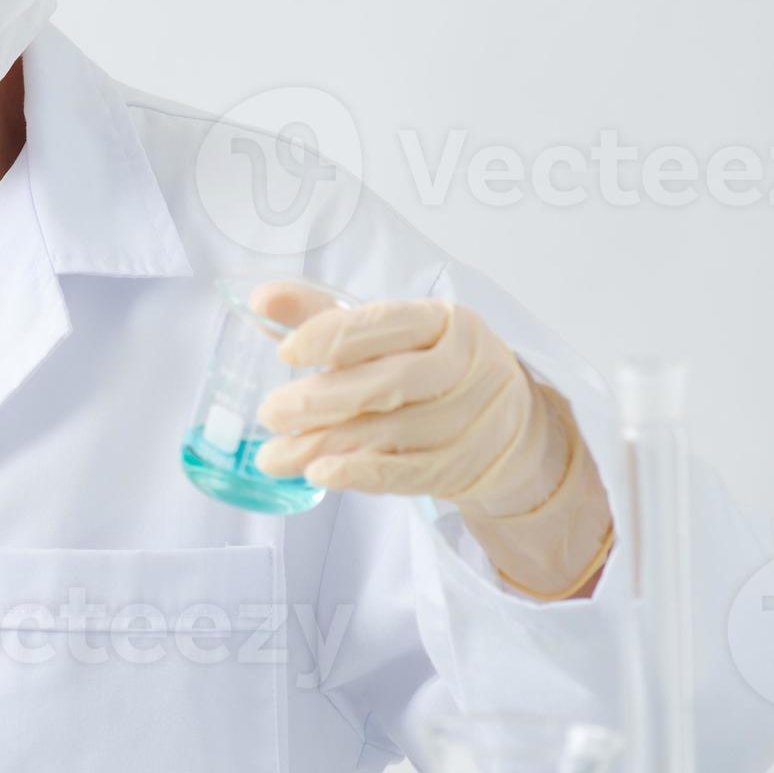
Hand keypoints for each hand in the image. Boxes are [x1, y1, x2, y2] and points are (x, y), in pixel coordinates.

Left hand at [248, 284, 610, 599]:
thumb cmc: (435, 371)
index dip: (332, 337)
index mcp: (444, 321)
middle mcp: (464, 366)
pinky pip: (407, 472)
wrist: (510, 430)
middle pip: (389, 382)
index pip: (386, 323)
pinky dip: (360, 473)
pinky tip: (319, 474)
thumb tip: (263, 298)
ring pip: (390, 432)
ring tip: (273, 456)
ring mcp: (470, 420)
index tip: (285, 353)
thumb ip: (327, 318)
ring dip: (324, 446)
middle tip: (270, 413)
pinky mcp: (464, 466)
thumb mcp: (391, 337)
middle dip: (321, 400)